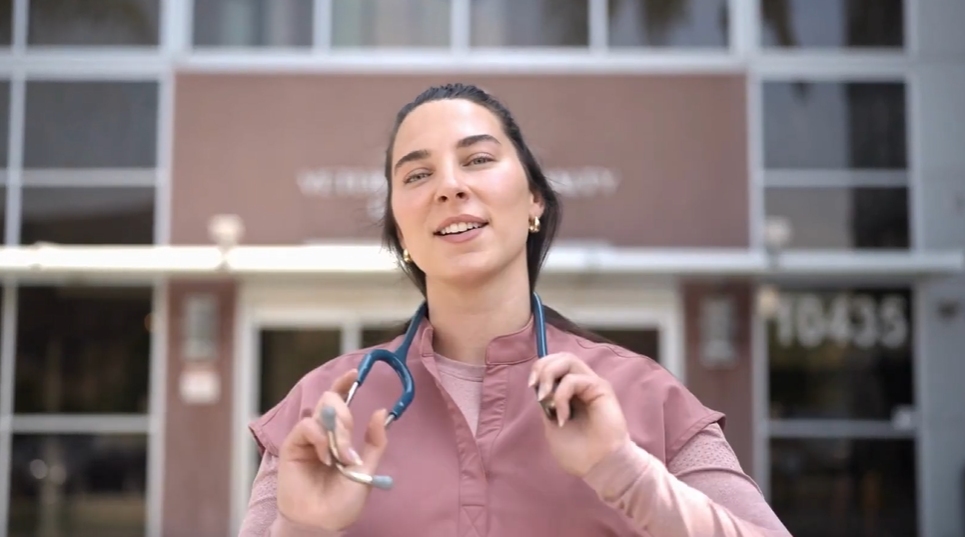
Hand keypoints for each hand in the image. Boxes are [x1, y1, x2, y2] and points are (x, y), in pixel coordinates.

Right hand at [276, 369, 388, 531]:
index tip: (355, 372)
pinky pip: (306, 427)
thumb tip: (381, 411)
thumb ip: (374, 442)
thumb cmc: (343, 500)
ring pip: (320, 412)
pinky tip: (325, 457)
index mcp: (340, 435)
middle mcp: (323, 432)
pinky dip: (320, 438)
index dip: (345, 384)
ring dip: (336, 432)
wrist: (323, 522)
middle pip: (331, 401)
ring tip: (340, 457)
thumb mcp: (366, 469)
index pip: (341, 401)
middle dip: (345, 418)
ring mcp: (307, 438)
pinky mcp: (292, 446)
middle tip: (349, 447)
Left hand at [529, 353, 629, 476]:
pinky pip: (574, 379)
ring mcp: (592, 385)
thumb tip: (539, 387)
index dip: (540, 368)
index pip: (555, 364)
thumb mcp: (551, 425)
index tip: (531, 385)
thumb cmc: (578, 452)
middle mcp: (582, 384)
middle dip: (543, 367)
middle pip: (561, 356)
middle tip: (537, 387)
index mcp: (571, 392)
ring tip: (546, 399)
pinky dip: (562, 395)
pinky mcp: (601, 388)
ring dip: (550, 376)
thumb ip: (547, 404)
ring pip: (569, 360)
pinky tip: (562, 417)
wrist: (599, 467)